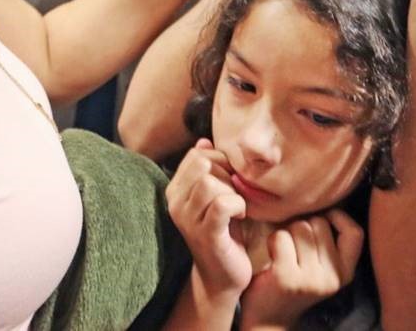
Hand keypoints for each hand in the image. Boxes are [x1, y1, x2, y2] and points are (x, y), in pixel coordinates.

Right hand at [166, 139, 252, 297]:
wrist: (222, 275)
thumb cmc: (223, 230)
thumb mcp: (215, 194)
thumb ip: (208, 168)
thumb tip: (203, 141)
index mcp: (176, 191)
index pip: (197, 154)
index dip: (220, 161)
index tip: (229, 181)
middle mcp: (176, 204)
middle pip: (203, 164)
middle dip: (226, 174)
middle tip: (235, 194)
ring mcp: (188, 220)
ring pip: (209, 182)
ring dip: (232, 190)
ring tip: (237, 205)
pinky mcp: (206, 234)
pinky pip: (222, 203)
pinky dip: (237, 204)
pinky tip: (240, 214)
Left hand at [240, 209, 363, 329]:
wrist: (268, 320)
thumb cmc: (294, 282)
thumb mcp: (322, 268)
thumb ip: (329, 242)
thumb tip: (329, 199)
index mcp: (344, 273)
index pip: (355, 233)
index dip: (339, 217)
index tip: (324, 218)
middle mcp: (332, 278)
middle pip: (319, 223)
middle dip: (303, 225)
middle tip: (294, 244)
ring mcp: (311, 279)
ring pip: (300, 227)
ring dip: (286, 233)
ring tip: (283, 252)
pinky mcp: (287, 279)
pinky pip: (281, 237)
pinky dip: (273, 240)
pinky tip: (272, 255)